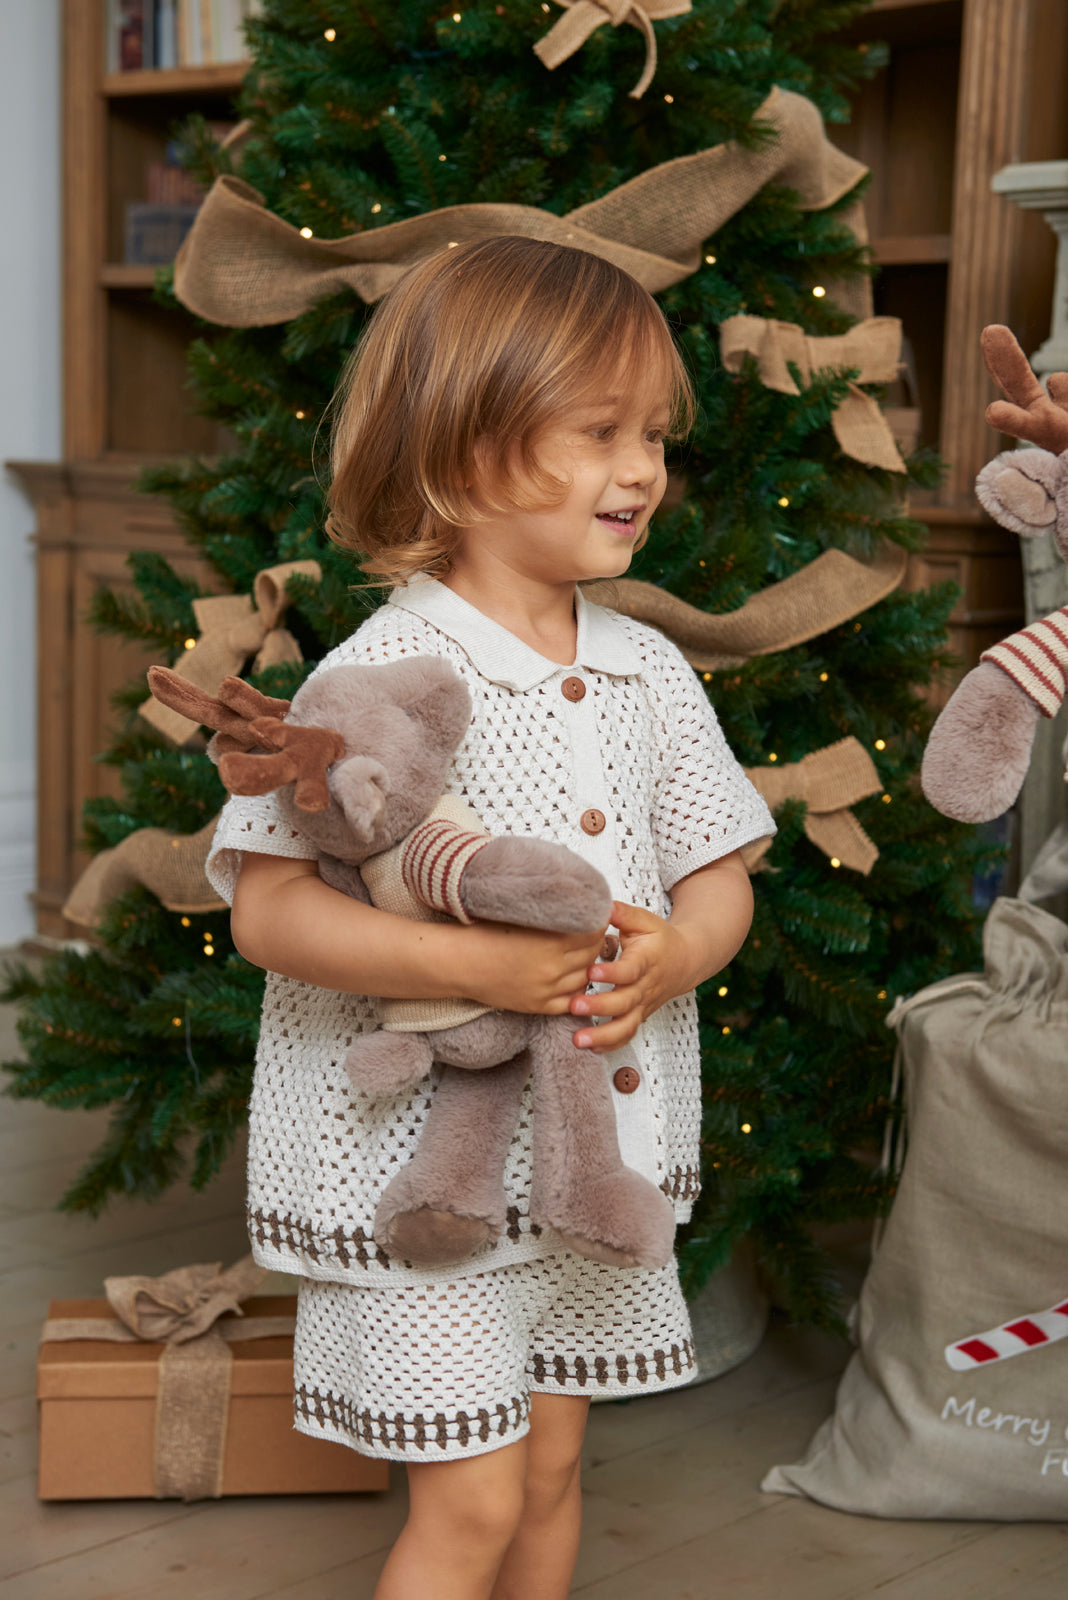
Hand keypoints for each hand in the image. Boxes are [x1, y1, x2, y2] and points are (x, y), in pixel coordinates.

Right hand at [457, 921, 608, 1015]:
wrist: (459, 962)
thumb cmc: (485, 933)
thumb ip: (554, 914)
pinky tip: (573, 976)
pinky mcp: (538, 1005)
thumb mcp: (523, 915)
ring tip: (582, 952)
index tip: (594, 916)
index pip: (594, 932)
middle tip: (591, 932)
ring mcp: (546, 990)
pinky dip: (576, 988)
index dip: (596, 922)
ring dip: (587, 964)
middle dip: (594, 942)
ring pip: (584, 977)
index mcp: (551, 942)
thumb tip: (579, 905)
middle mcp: (553, 969)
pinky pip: (571, 999)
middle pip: (592, 954)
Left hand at [568, 900, 697, 1052]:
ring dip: (602, 1035)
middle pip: (625, 1002)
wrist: (686, 962)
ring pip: (626, 1026)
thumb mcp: (644, 921)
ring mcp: (643, 1005)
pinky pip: (627, 1035)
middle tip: (574, 1006)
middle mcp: (645, 987)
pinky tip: (589, 1047)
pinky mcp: (639, 1016)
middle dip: (600, 1007)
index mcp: (646, 960)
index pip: (630, 970)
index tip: (591, 971)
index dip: (612, 972)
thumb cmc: (659, 939)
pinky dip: (610, 1044)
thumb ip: (622, 913)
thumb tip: (600, 904)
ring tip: (578, 1040)